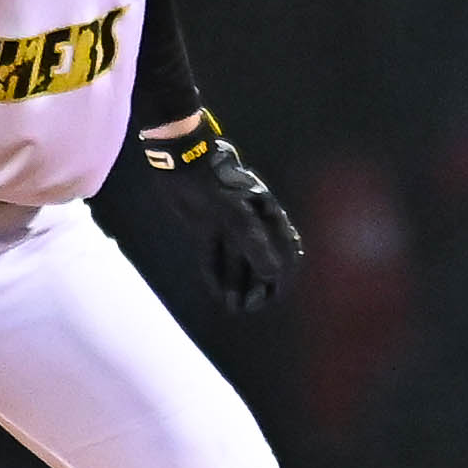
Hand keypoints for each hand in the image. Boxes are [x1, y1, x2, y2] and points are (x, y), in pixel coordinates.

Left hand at [139, 112, 303, 312]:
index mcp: (267, 216)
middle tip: (250, 307)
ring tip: (233, 306)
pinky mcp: (205, 228)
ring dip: (236, 284)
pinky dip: (215, 275)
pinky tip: (216, 293)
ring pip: (237, 262)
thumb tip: (272, 274)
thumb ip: (255, 245)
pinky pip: (213, 257)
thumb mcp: (236, 215)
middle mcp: (251, 223)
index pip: (286, 252)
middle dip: (258, 287)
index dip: (281, 278)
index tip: (273, 297)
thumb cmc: (214, 183)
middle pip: (261, 261)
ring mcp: (228, 226)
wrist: (182, 161)